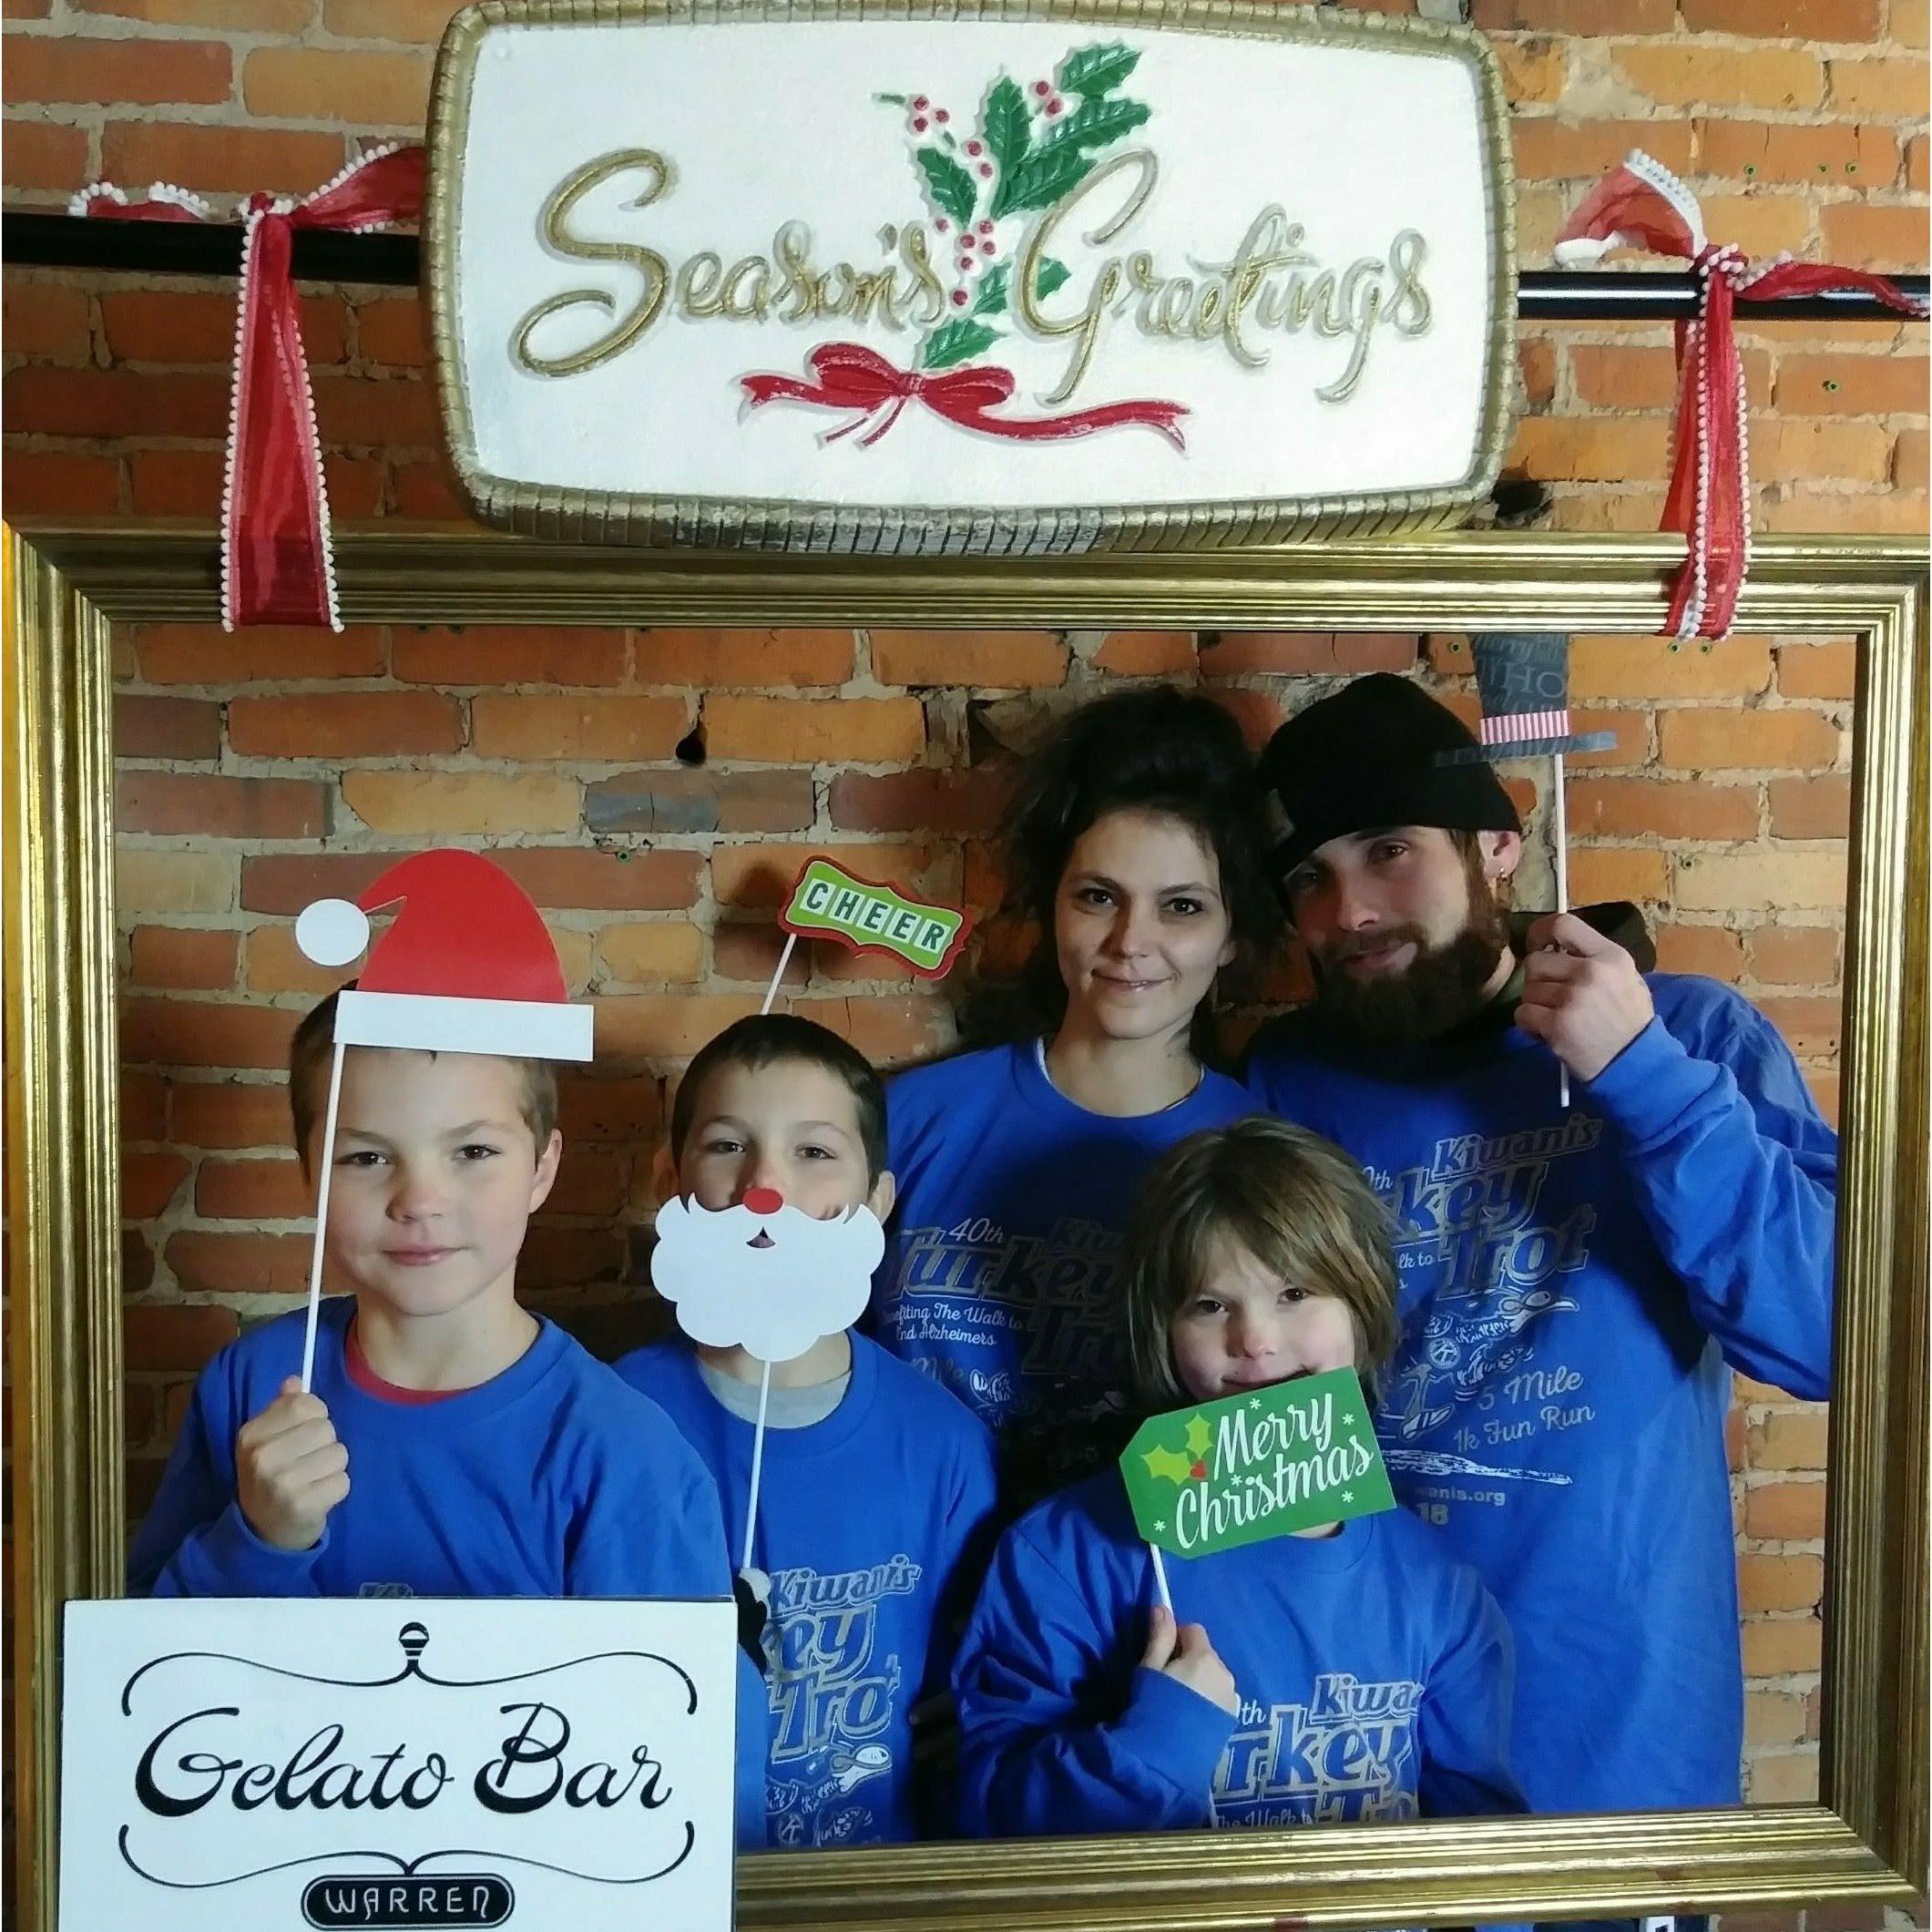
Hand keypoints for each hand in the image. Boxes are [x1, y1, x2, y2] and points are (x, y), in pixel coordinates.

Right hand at [236, 1376, 349, 1551]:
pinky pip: (343, 1481)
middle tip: (306, 1463)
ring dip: (333, 1467)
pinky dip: (337, 1488)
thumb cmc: (271, 1476)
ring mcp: (282, 1483)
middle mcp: (262, 1456)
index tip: (302, 1435)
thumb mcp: (267, 1440)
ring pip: (339, 1453)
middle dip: (325, 1444)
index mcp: (251, 1434)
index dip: (314, 1416)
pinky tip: (318, 1496)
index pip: (304, 1403)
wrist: (263, 1530)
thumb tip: (294, 1380)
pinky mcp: (304, 1505)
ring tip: (312, 1480)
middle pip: (326, 1427)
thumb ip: (282, 1408)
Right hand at [1142, 1604, 1238, 1715]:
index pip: (1194, 1630)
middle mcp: (1225, 1673)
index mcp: (1204, 1657)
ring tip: (1180, 1703)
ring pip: (1213, 1676)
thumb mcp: (1150, 1668)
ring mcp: (1231, 1698)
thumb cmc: (1155, 1707)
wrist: (1168, 1758)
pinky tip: (1191, 1716)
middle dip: (1189, 1660)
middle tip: (1168, 1681)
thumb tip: (1163, 1606)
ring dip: (1200, 1680)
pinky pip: (1219, 1696)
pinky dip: (1207, 1699)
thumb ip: (1160, 1636)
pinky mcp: (1232, 1719)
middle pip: (1206, 1654)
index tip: (1162, 1656)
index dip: (1176, 1637)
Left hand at [1516, 912, 1654, 1082]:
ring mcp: (1573, 998)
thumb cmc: (1630, 1021)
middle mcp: (1591, 972)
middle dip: (1537, 979)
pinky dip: (1529, 1024)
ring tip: (1555, 1016)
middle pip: (1536, 961)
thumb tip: (1556, 947)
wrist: (1635, 1063)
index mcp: (1610, 956)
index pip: (1564, 925)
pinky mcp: (1557, 1024)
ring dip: (1535, 1004)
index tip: (1537, 944)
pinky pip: (1522, 1013)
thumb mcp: (1625, 978)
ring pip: (1527, 989)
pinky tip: (1548, 1031)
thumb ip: (1594, 959)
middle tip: (1552, 996)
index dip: (1541, 931)